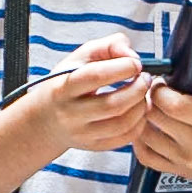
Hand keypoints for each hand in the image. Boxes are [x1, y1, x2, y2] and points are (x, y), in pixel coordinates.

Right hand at [32, 32, 147, 154]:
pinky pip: (124, 138)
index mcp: (64, 87)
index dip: (122, 67)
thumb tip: (131, 54)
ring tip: (144, 93)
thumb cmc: (65, 84)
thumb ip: (107, 46)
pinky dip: (139, 123)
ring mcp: (82, 133)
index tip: (136, 63)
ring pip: (122, 124)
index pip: (95, 76)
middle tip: (145, 78)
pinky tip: (139, 110)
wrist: (46, 119)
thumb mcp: (78, 58)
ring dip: (141, 106)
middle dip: (137, 89)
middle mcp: (71, 114)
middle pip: (112, 105)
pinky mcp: (94, 146)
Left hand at [133, 53, 191, 192]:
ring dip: (144, 116)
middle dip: (150, 97)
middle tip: (156, 88)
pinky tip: (149, 128)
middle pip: (155, 116)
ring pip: (146, 134)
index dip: (162, 89)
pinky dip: (140, 140)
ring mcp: (186, 159)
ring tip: (152, 105)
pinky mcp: (179, 170)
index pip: (175, 105)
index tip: (165, 80)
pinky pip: (146, 156)